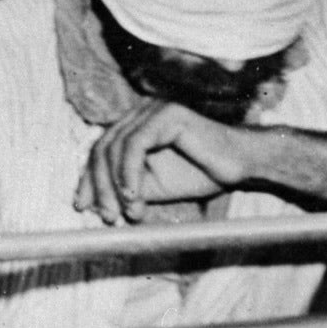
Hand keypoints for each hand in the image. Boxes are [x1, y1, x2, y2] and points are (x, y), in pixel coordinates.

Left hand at [77, 99, 262, 226]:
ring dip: (115, 185)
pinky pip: (135, 145)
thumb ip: (123, 189)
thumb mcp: (152, 186)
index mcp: (133, 126)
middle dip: (98, 186)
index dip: (88, 179)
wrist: (244, 165)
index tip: (82, 207)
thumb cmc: (201, 173)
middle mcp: (138, 113)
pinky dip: (129, 173)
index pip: (100, 151)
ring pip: (115, 148)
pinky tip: (133, 196)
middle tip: (105, 216)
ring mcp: (151, 110)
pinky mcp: (166, 114)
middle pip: (102, 148)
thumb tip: (87, 204)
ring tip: (127, 213)